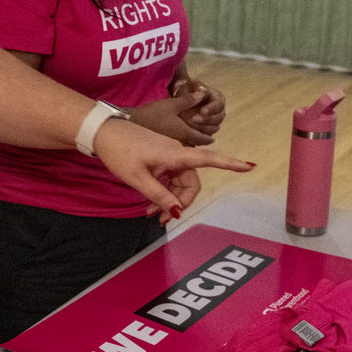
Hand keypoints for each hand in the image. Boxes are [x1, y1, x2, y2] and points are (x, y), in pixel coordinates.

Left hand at [90, 118, 252, 221]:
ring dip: (169, 199)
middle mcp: (176, 152)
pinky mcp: (160, 154)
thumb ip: (158, 195)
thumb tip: (177, 211)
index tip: (249, 166)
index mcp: (175, 155)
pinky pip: (169, 176)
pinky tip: (149, 203)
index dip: (230, 164)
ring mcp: (169, 153)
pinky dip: (162, 190)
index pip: (209, 160)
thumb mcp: (137, 178)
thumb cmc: (119, 152)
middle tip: (161, 220)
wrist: (102, 132)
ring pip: (179, 181)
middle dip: (180, 203)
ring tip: (150, 214)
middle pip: (191, 182)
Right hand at [127, 92, 213, 144]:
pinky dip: (180, 145)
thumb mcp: (170, 104)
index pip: (201, 139)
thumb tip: (203, 94)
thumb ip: (188, 100)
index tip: (213, 139)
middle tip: (205, 138)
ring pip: (185, 147)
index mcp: (183, 133)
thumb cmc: (152, 114)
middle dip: (200, 142)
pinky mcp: (161, 147)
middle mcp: (178, 143)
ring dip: (190, 144)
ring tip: (193, 139)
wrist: (129, 124)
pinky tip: (177, 140)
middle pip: (194, 145)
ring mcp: (169, 147)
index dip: (208, 139)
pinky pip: (175, 148)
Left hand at [174, 78, 224, 139]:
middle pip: (218, 118)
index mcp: (217, 98)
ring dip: (203, 129)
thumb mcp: (190, 86)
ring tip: (190, 128)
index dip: (211, 109)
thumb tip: (200, 93)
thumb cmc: (189, 90)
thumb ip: (196, 89)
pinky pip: (208, 136)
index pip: (218, 104)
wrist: (184, 99)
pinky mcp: (209, 130)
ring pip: (214, 128)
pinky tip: (191, 136)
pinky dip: (200, 136)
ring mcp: (215, 121)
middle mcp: (219, 110)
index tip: (202, 111)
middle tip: (194, 120)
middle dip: (206, 120)